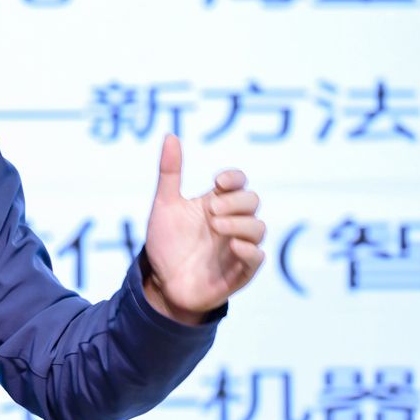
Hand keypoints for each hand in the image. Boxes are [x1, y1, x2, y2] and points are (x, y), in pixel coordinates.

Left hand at [141, 134, 264, 323]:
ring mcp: (237, 247)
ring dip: (240, 223)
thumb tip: (170, 136)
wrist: (161, 283)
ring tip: (216, 226)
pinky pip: (257, 258)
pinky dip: (248, 250)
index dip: (234, 178)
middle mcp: (231, 223)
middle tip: (212, 210)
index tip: (217, 182)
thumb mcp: (164, 206)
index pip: (239, 182)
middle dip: (235, 201)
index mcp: (216, 204)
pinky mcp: (239, 271)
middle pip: (252, 201)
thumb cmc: (166, 244)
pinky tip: (231, 245)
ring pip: (258, 228)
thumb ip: (170, 173)